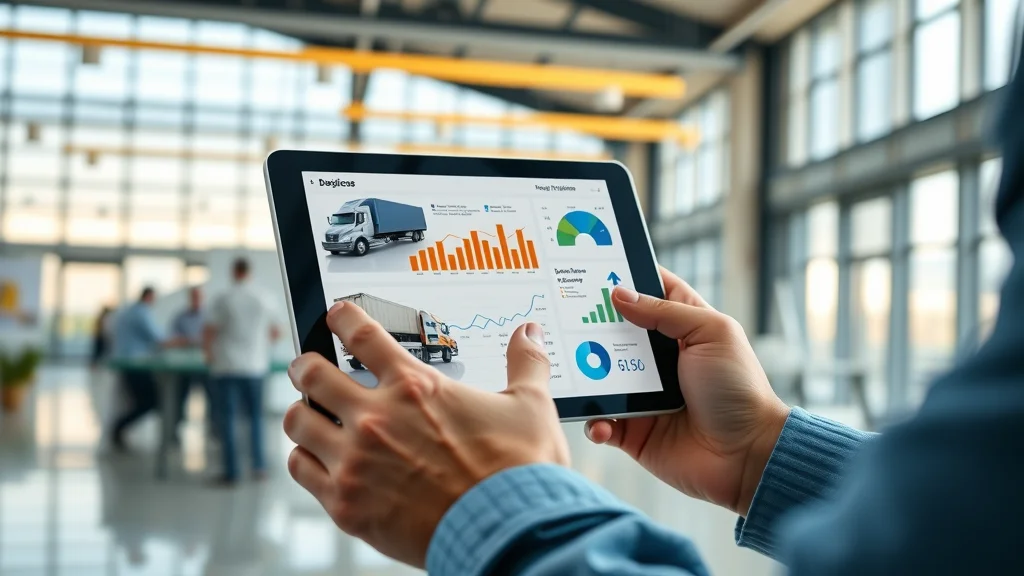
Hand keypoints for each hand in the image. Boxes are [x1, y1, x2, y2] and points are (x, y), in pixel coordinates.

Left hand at [283, 302, 568, 567]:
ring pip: (298, 421)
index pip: (361, 334)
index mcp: (415, 387)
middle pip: (312, 373)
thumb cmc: (519, 472)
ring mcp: (356, 461)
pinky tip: (314, 457)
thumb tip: (528, 333)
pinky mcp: (346, 503)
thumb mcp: (531, 407)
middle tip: (307, 366)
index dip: (342, 317)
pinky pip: (301, 469)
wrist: (509, 533)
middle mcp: (376, 418)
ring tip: (309, 414)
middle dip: (305, 364)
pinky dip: (304, 459)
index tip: (337, 314)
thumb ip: (525, 362)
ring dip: (302, 413)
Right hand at [586, 268, 788, 516]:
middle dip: (588, 320)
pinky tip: (599, 419)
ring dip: (583, 371)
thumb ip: (664, 313)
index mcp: (682, 328)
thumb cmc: (739, 389)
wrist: (748, 455)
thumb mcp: (710, 334)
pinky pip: (601, 420)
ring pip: (599, 374)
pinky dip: (594, 420)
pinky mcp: (634, 429)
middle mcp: (658, 358)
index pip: (650, 291)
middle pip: (614, 330)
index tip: (592, 264)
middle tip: (559, 309)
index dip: (625, 276)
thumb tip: (619, 294)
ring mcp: (643, 394)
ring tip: (567, 365)